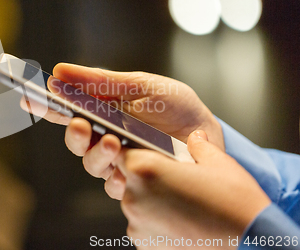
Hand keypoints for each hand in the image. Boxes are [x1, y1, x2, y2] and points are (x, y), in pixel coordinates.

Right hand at [23, 63, 223, 198]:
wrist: (206, 131)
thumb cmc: (174, 104)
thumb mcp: (140, 85)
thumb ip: (100, 81)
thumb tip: (60, 70)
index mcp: (103, 110)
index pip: (67, 108)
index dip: (45, 104)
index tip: (28, 98)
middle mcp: (105, 135)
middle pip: (75, 141)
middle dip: (72, 134)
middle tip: (81, 125)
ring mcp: (119, 159)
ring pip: (91, 164)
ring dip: (96, 155)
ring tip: (113, 144)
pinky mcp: (134, 178)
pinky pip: (115, 185)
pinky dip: (116, 179)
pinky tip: (126, 172)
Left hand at [116, 130, 270, 248]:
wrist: (252, 246)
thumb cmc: (236, 204)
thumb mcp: (219, 162)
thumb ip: (199, 145)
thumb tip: (194, 136)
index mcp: (145, 170)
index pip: (123, 152)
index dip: (136, 152)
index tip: (150, 155)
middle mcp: (133, 197)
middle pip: (129, 180)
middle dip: (148, 178)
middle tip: (176, 182)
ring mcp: (136, 225)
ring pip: (137, 204)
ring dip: (152, 202)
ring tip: (183, 205)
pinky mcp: (144, 246)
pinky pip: (144, 227)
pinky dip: (158, 224)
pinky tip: (182, 222)